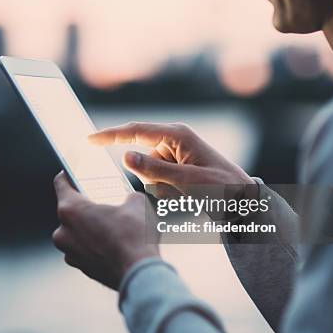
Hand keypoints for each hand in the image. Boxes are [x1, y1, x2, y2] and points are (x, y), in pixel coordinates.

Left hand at [52, 172, 159, 289]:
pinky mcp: (81, 267)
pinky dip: (94, 244)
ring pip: (76, 231)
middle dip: (86, 204)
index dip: (69, 174)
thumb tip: (128, 199)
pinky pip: (84, 248)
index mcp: (70, 210)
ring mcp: (70, 252)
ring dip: (90, 226)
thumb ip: (126, 195)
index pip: (61, 183)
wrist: (140, 275)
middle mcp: (63, 232)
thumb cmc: (134, 236)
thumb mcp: (136, 203)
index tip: (75, 172)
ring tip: (111, 222)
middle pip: (70, 209)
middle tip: (102, 199)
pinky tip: (113, 241)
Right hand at [89, 122, 255, 197]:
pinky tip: (188, 194)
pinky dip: (167, 190)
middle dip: (154, 177)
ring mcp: (175, 153)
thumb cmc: (222, 188)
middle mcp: (173, 140)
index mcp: (177, 135)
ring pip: (148, 173)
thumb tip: (124, 156)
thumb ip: (154, 169)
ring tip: (188, 193)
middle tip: (179, 189)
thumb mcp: (187, 181)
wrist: (244, 201)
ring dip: (162, 187)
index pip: (135, 132)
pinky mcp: (176, 166)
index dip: (110, 136)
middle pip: (142, 158)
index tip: (89, 139)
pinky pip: (157, 180)